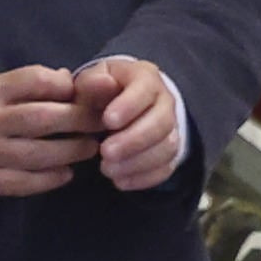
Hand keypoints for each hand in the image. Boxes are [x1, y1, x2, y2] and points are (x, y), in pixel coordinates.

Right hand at [0, 63, 98, 197]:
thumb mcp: (1, 86)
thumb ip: (38, 83)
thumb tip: (81, 84)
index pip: (35, 81)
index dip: (66, 86)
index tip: (83, 93)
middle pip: (43, 118)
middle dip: (80, 120)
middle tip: (100, 123)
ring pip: (38, 154)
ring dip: (72, 151)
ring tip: (89, 148)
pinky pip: (25, 182)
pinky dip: (51, 178)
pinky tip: (67, 172)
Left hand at [83, 53, 188, 191]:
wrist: (114, 104)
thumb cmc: (99, 91)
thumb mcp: (90, 81)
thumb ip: (92, 83)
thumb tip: (103, 82)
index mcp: (145, 78)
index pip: (145, 90)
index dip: (129, 106)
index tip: (108, 121)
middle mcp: (165, 102)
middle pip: (162, 122)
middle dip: (134, 140)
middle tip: (105, 153)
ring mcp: (171, 128)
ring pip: (167, 147)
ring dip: (138, 162)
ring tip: (107, 169)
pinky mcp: (169, 152)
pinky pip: (167, 167)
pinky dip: (145, 178)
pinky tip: (120, 182)